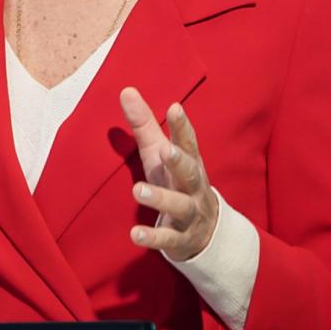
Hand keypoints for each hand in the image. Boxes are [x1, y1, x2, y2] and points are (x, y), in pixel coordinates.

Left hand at [120, 87, 217, 261]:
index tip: (175, 107)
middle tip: (165, 150)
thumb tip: (126, 90)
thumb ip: (144, 125)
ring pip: (179, 205)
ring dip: (160, 198)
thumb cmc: (175, 182)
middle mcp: (193, 187)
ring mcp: (190, 214)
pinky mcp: (181, 239)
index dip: (182, 126)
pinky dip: (152, 237)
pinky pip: (168, 239)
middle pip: (190, 172)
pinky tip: (134, 234)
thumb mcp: (159, 154)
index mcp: (189, 162)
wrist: (205, 233)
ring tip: (137, 190)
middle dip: (179, 161)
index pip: (188, 142)